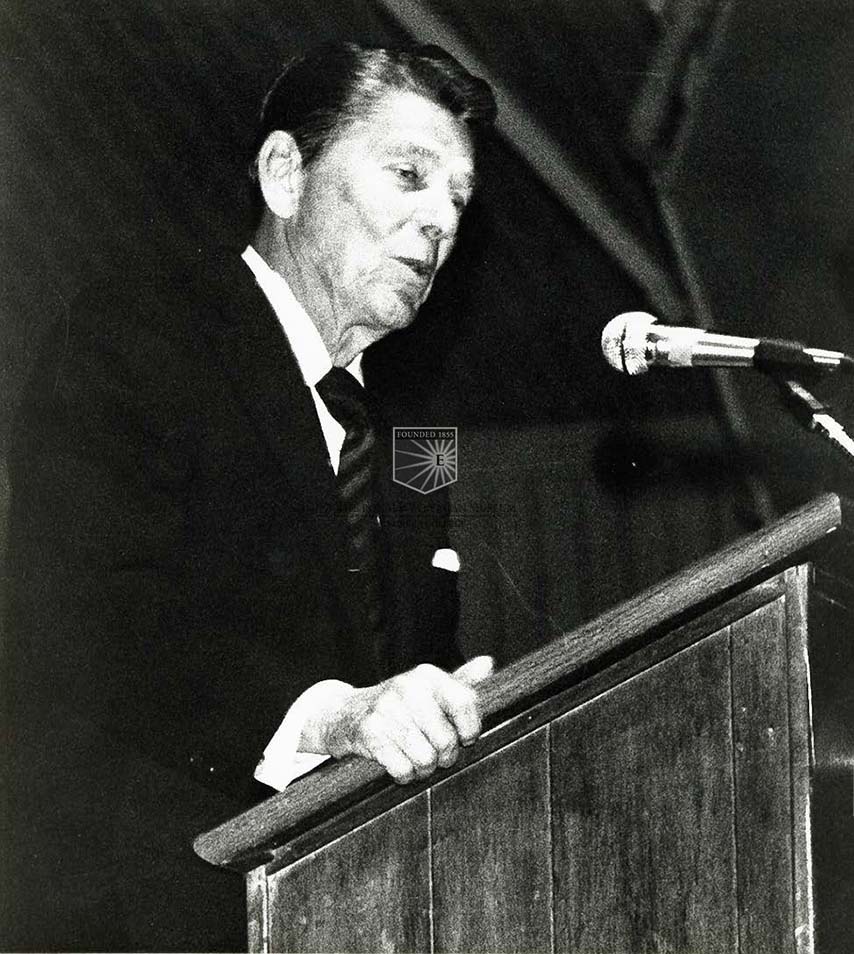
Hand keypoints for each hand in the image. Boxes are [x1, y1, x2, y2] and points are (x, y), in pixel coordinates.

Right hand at [302, 656, 493, 782]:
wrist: (347, 712)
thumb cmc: (399, 705)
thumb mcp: (430, 689)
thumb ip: (461, 682)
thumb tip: (488, 663)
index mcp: (428, 675)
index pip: (466, 703)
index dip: (471, 729)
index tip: (464, 737)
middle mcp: (407, 687)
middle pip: (446, 739)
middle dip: (444, 756)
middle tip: (435, 753)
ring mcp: (386, 708)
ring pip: (425, 758)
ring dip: (423, 768)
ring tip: (416, 758)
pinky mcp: (369, 732)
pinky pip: (402, 769)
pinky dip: (404, 775)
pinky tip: (399, 763)